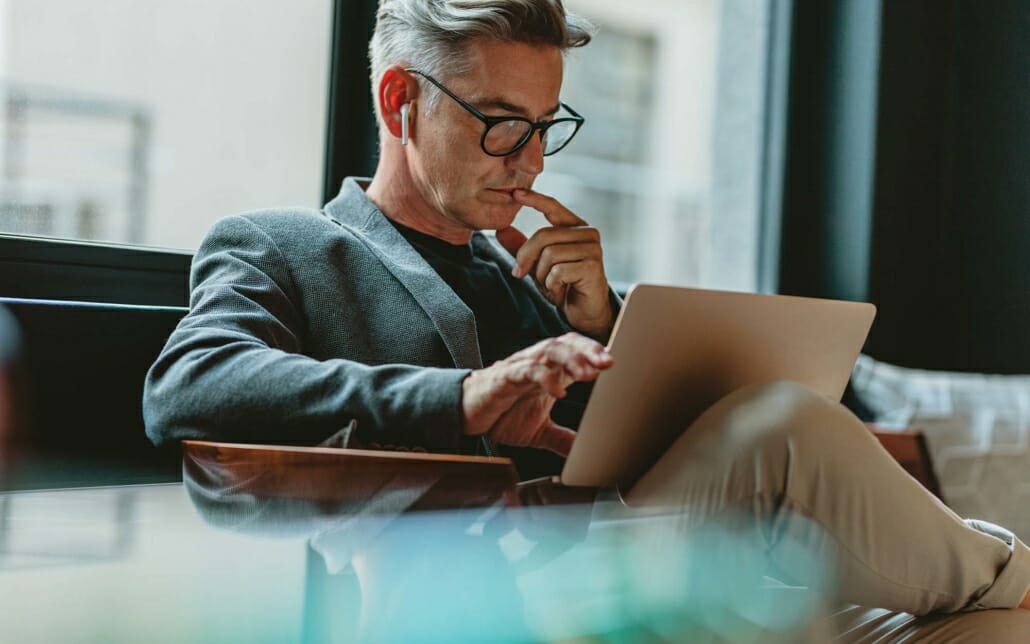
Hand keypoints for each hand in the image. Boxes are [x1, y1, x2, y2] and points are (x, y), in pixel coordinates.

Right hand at [462, 333, 613, 456]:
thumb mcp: (539, 431)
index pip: (576, 351)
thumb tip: (585, 453)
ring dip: (571, 359)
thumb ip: (563, 439)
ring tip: (589, 372)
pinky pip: (526, 370)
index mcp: (549, 371)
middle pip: (567, 343)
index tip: (616, 364)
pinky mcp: (503, 377)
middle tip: (609, 363)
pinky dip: (544, 377)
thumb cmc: (501, 414)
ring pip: (549, 350)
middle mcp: (537, 364)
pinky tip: (558, 390)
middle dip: (589, 351)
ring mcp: (520, 367)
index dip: (596, 354)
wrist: (464, 415)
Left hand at [495, 189, 614, 340]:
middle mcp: (587, 233)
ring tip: (550, 284)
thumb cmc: (564, 285)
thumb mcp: (537, 264)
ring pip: (549, 254)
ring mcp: (592, 248)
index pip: (553, 207)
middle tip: (519, 274)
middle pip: (544, 235)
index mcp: (574, 227)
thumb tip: (501, 230)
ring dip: (542, 275)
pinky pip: (558, 270)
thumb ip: (522, 247)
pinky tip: (561, 289)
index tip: (515, 193)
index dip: (534, 199)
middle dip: (526, 257)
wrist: (584, 312)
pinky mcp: (593, 265)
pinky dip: (552, 284)